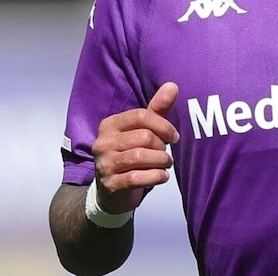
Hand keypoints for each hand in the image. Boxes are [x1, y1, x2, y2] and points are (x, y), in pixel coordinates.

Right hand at [91, 82, 179, 213]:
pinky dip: (156, 176)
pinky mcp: (111, 185)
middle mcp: (103, 143)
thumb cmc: (131, 155)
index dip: (163, 125)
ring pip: (142, 157)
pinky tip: (162, 176)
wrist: (112, 192)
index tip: (174, 136)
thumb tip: (172, 85)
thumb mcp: (143, 131)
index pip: (141, 116)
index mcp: (109, 125)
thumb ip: (157, 109)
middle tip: (165, 154)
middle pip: (144, 137)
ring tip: (165, 164)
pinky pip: (138, 177)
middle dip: (162, 146)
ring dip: (161, 161)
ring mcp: (104, 164)